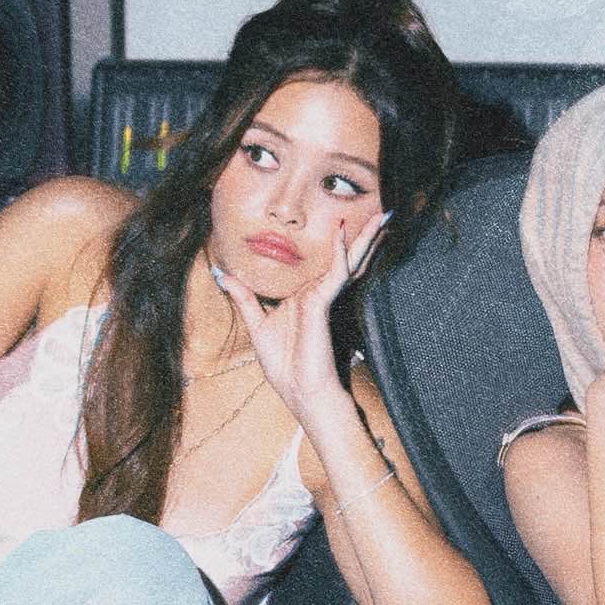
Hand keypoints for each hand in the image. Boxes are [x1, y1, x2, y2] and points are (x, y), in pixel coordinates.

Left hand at [214, 209, 388, 424]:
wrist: (299, 392)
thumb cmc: (284, 366)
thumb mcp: (256, 324)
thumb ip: (244, 297)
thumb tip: (224, 275)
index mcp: (307, 296)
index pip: (328, 263)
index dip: (342, 242)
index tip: (349, 218)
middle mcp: (319, 293)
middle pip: (344, 258)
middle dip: (362, 236)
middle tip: (380, 212)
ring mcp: (323, 298)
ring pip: (347, 261)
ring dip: (363, 238)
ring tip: (381, 217)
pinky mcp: (321, 305)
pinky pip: (333, 274)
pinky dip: (338, 253)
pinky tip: (343, 234)